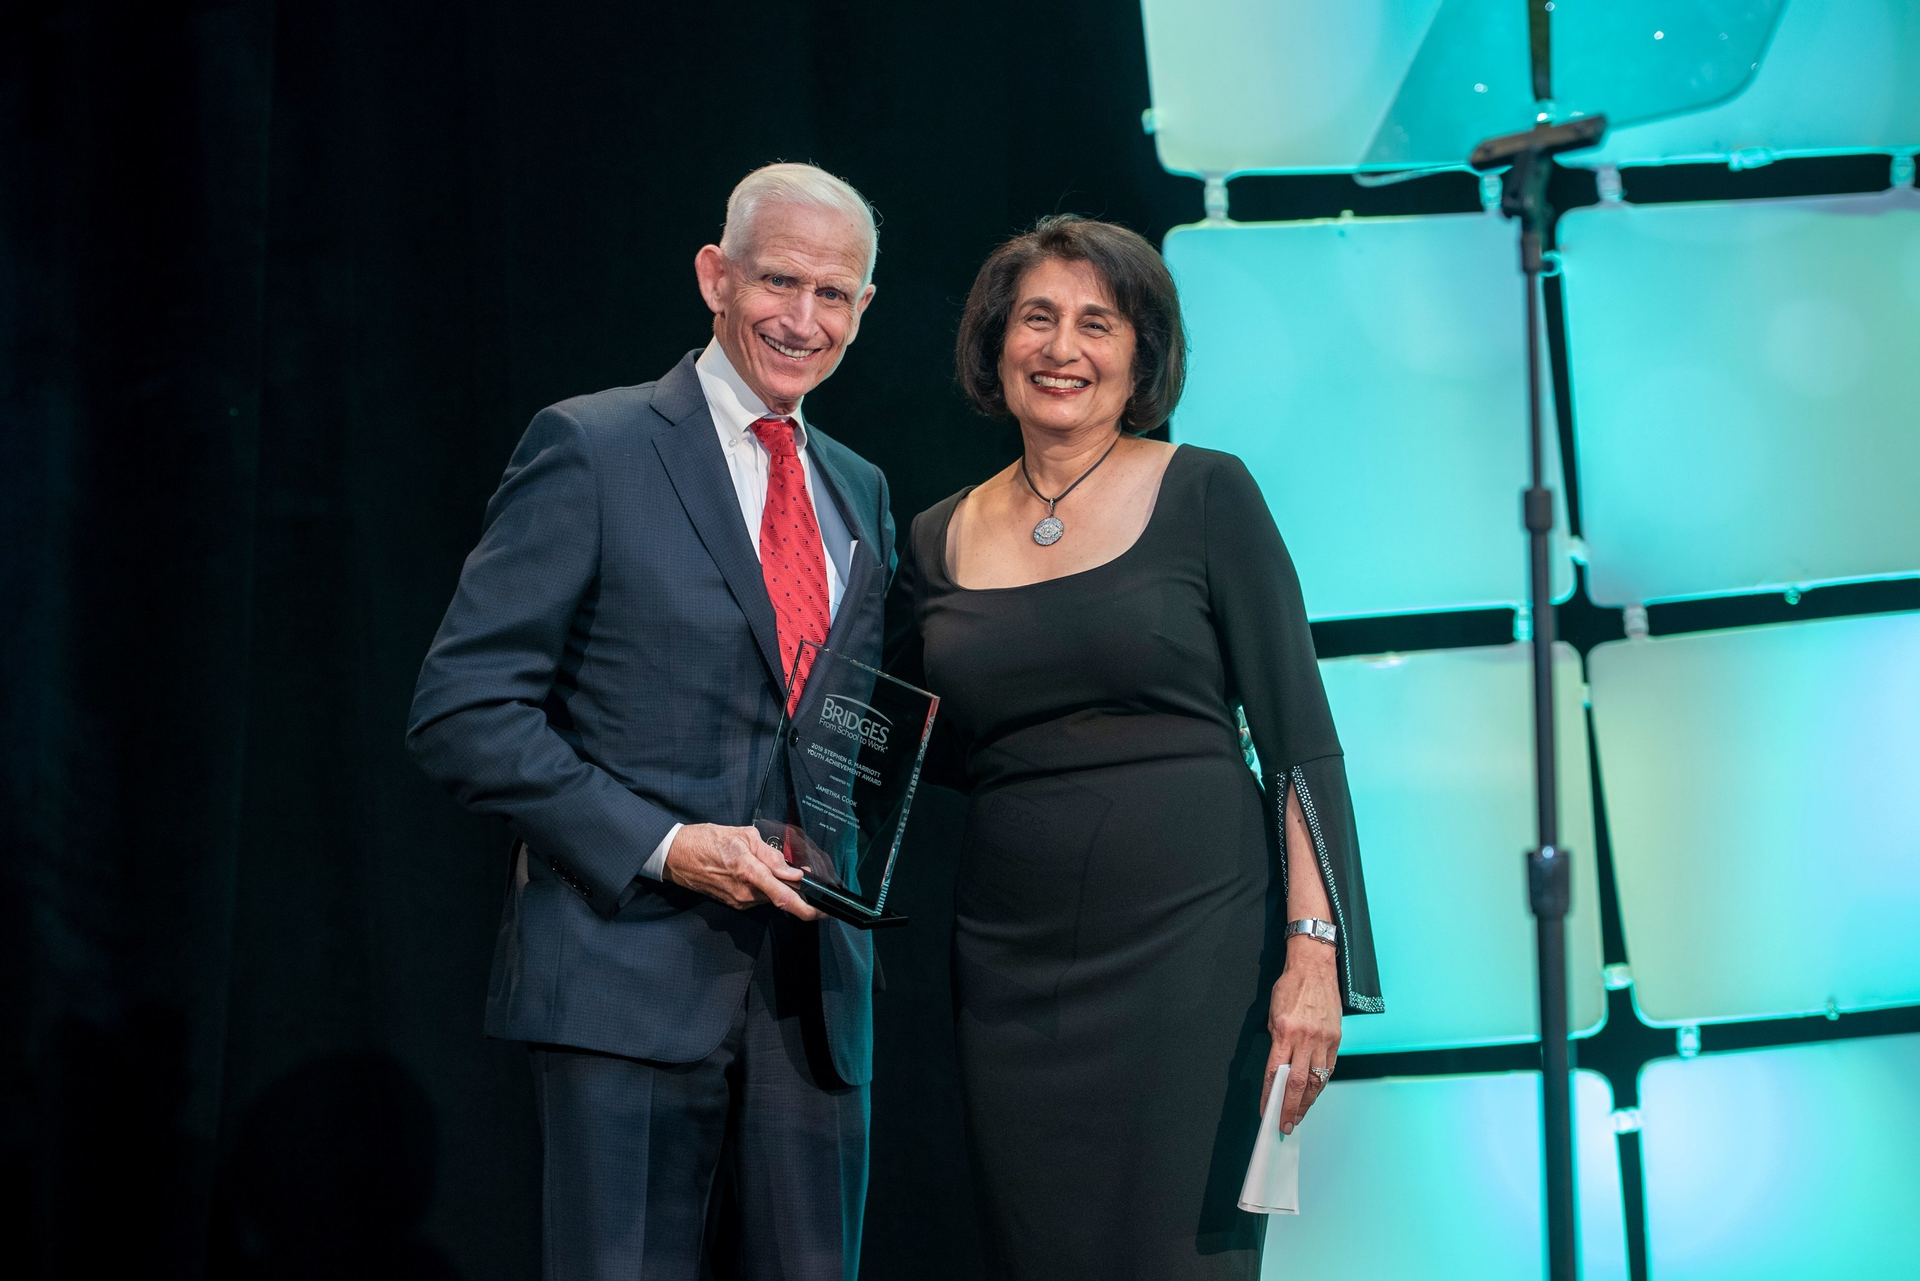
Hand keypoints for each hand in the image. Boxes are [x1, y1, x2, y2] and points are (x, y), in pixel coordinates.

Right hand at [661, 823, 822, 920]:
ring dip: (776, 885)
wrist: (676, 856)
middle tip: (799, 874)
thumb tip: (792, 871)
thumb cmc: (706, 840)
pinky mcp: (734, 903)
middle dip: (794, 889)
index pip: (784, 896)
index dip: (807, 907)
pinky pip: (758, 897)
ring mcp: (739, 901)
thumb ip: (770, 855)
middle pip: (781, 897)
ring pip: (770, 897)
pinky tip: (754, 872)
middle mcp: (745, 892)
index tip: (822, 910)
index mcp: (749, 871)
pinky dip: (764, 887)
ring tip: (764, 865)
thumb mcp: (743, 836)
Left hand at [1262, 938, 1341, 1133]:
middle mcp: (1306, 1039)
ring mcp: (1324, 1040)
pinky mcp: (1336, 1040)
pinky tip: (1313, 1095)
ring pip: (1316, 1081)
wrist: (1315, 968)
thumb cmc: (1290, 988)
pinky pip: (1328, 1069)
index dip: (1269, 1096)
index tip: (1266, 1112)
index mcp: (1285, 1032)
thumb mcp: (1273, 1015)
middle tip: (1285, 1125)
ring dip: (1307, 1102)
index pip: (1274, 1073)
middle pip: (1297, 1084)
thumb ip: (1277, 1043)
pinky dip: (1320, 1085)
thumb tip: (1277, 1070)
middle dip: (1290, 1109)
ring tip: (1299, 1116)